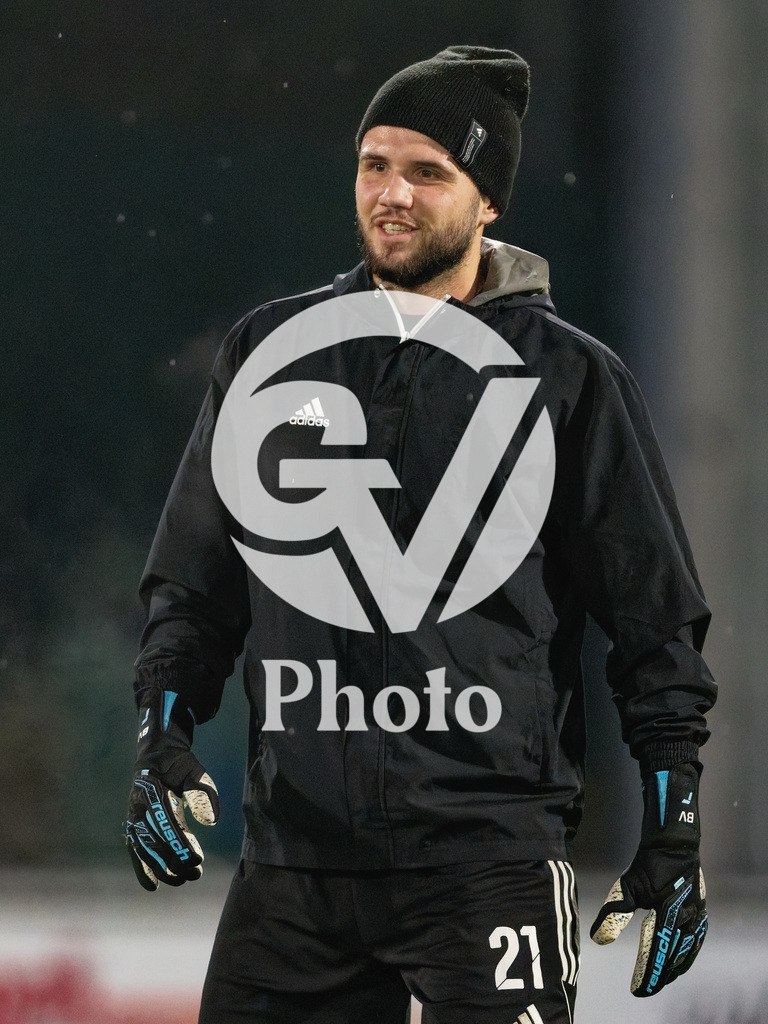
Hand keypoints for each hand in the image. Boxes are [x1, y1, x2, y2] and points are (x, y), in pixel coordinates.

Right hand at [124, 690, 218, 890]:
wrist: (156, 756)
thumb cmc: (180, 765)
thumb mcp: (196, 772)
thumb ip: (204, 794)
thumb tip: (211, 821)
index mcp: (155, 791)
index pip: (168, 824)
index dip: (181, 845)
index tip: (197, 860)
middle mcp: (139, 807)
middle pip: (155, 842)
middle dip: (174, 861)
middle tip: (195, 874)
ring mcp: (133, 817)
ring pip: (144, 850)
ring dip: (161, 869)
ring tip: (181, 881)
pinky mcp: (132, 825)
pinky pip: (134, 850)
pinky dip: (142, 869)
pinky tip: (152, 887)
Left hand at [590, 761, 707, 996]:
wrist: (674, 843)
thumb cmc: (648, 865)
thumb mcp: (627, 888)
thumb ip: (614, 915)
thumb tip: (598, 940)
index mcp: (667, 915)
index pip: (654, 953)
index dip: (646, 974)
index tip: (636, 989)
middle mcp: (685, 920)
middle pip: (671, 958)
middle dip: (659, 975)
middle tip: (646, 988)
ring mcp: (695, 916)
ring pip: (686, 952)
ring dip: (674, 968)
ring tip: (662, 978)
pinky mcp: (700, 911)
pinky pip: (696, 941)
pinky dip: (688, 955)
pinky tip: (682, 960)